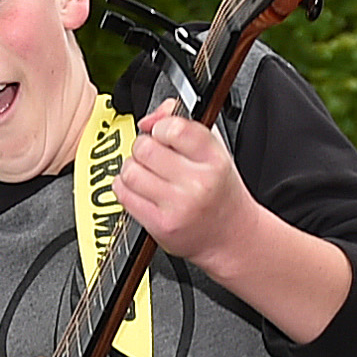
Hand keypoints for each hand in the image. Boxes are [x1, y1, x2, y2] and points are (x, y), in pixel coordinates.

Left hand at [113, 99, 259, 281]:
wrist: (231, 236)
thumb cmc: (220, 192)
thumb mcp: (214, 151)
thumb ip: (183, 123)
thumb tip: (148, 120)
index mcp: (214, 159)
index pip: (174, 129)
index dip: (160, 127)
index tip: (161, 134)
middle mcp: (198, 183)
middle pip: (145, 148)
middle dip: (143, 148)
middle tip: (153, 157)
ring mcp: (178, 206)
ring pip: (130, 171)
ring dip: (132, 168)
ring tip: (146, 174)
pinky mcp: (160, 225)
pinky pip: (124, 195)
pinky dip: (125, 188)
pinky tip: (140, 190)